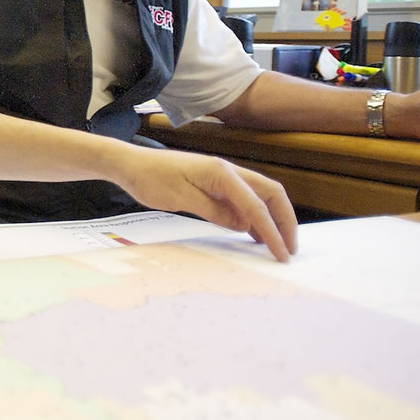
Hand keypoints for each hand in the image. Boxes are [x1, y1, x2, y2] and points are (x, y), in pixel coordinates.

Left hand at [113, 148, 297, 261]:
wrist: (130, 165)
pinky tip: (253, 234)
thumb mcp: (180, 199)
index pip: (256, 205)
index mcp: (222, 172)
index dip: (272, 231)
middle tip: (289, 249)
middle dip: (285, 221)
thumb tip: (243, 225)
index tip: (281, 254)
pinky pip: (242, 201)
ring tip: (277, 246)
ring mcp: (222, 177)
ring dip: (271, 219)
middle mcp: (227, 172)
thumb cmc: (151, 178)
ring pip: (259, 197)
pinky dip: (253, 217)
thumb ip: (214, 212)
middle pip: (270, 194)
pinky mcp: (214, 185)